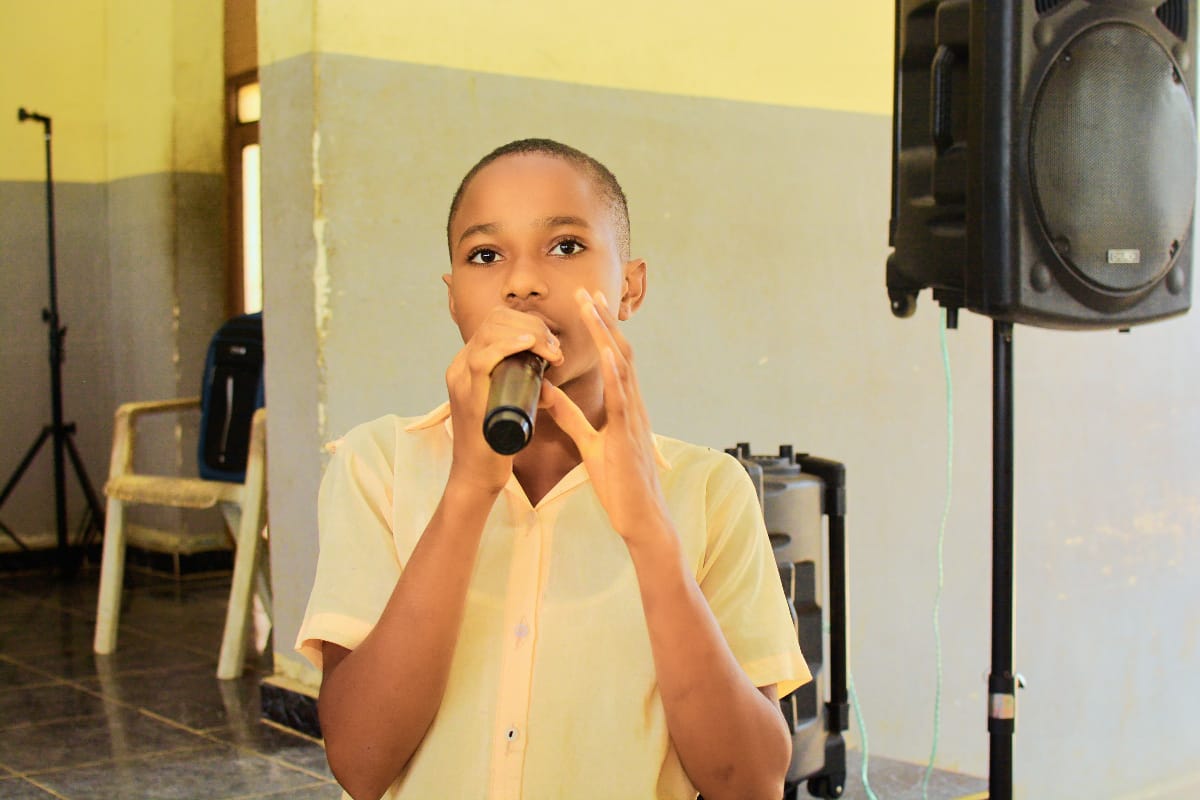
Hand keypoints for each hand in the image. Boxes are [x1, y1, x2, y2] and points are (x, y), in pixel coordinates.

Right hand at [445, 307, 562, 492]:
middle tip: (555, 350)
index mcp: (469, 362)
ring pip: (491, 333)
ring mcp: (461, 378)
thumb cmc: (497, 442)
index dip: (529, 322)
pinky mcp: (467, 395)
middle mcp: (460, 365)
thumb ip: (525, 390)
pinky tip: (529, 343)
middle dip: (533, 326)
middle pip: (495, 321)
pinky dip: (508, 345)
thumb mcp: (512, 405)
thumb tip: (548, 381)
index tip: (552, 343)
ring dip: (529, 334)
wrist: (477, 474)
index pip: (497, 321)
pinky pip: (483, 358)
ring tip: (551, 353)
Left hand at [538, 289, 671, 543]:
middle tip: (586, 291)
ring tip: (593, 309)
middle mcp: (634, 406)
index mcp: (625, 406)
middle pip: (620, 353)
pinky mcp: (630, 437)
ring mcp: (635, 420)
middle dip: (603, 322)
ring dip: (608, 336)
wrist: (642, 519)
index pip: (614, 358)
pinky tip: (608, 354)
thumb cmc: (620, 484)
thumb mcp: (588, 443)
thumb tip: (544, 392)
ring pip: (623, 368)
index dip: (601, 330)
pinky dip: (617, 374)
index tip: (587, 302)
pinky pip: (624, 400)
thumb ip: (569, 417)